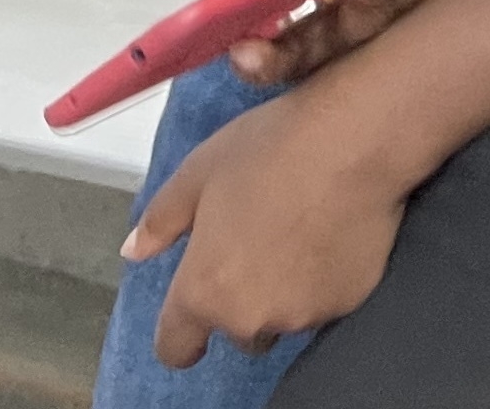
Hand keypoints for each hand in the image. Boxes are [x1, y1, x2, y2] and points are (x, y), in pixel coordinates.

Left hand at [124, 86, 415, 368]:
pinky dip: (323, 282)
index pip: (176, 348)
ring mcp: (302, 314)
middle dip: (242, 301)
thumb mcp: (198, 172)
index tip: (191, 312)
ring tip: (299, 237)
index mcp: (203, 290)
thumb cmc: (269, 150)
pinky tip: (332, 236)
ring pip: (283, 318)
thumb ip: (160, 220)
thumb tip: (134, 251)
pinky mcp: (347, 303)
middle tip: (258, 245)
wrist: (355, 140)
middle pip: (237, 331)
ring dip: (283, 294)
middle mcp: (250, 316)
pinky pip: (325, 303)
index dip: (180, 336)